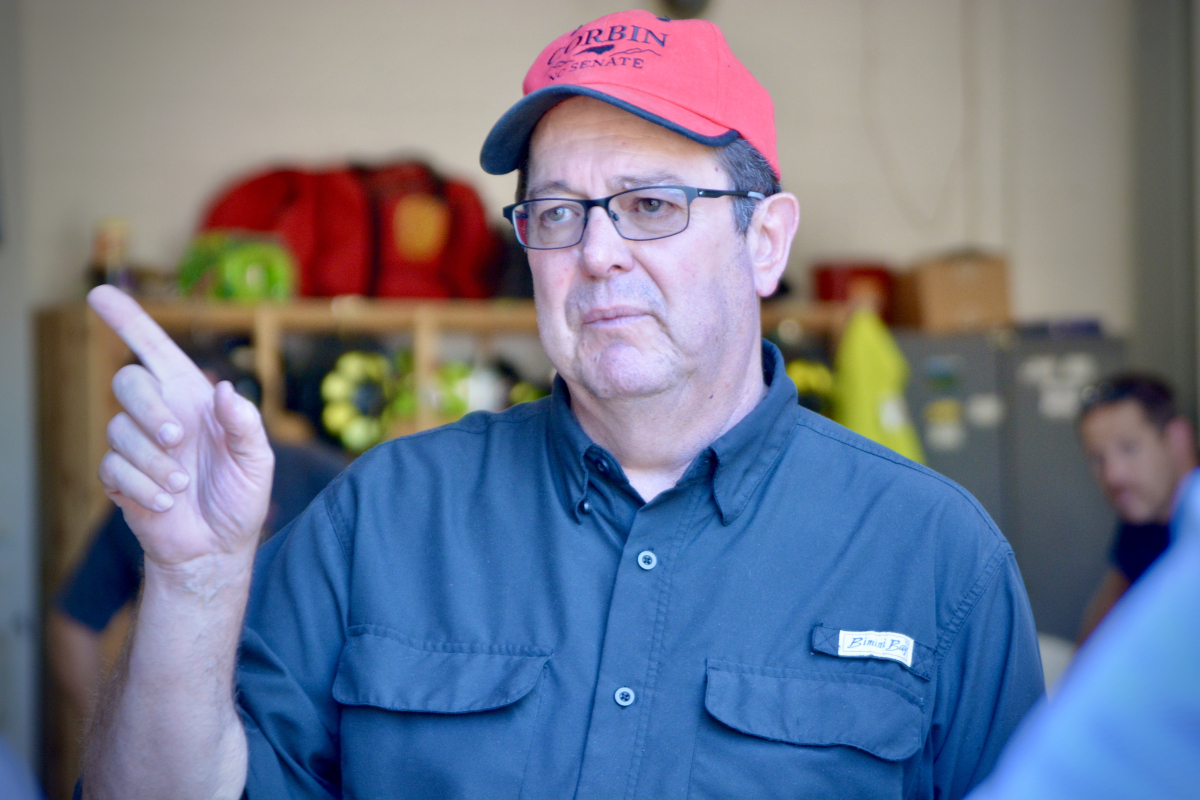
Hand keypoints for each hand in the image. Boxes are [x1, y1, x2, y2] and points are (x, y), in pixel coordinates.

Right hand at [89, 286, 273, 566]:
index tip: (100, 293)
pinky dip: (143, 487)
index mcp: (193, 399)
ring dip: (154, 461)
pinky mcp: (120, 477)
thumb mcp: (258, 460)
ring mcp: (137, 445)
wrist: (218, 547)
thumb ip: (246, 424)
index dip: (129, 320)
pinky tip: (166, 502)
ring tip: (182, 486)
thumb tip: (223, 391)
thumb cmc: (240, 497)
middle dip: (149, 408)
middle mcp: (161, 414)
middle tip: (177, 438)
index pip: (155, 349)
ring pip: (119, 430)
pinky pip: (113, 468)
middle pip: (128, 382)